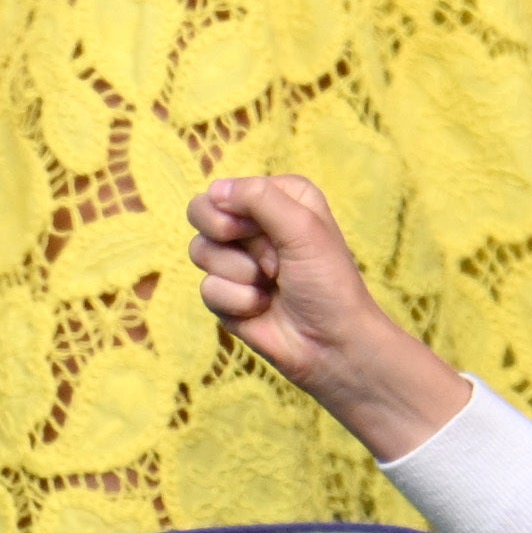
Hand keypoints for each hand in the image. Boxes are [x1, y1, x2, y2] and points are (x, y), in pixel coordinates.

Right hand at [189, 175, 473, 456]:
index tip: (265, 231)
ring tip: (272, 285)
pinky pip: (207, 288)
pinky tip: (263, 308)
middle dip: (228, 239)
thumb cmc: (328, 283)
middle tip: (265, 259)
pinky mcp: (226, 294)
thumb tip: (215, 189)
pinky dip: (237, 301)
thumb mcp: (303, 228)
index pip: (227, 188)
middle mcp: (256, 225)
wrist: (331, 345)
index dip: (237, 210)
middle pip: (200, 213)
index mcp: (280, 198)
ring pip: (200, 251)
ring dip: (239, 274)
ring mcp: (238, 260)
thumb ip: (260, 199)